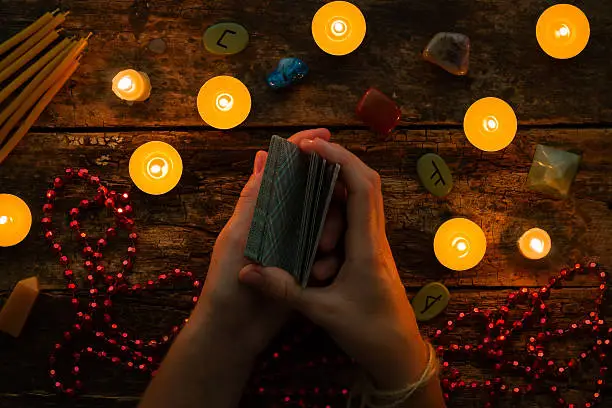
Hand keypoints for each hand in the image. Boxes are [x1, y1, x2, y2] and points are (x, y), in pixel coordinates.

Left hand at [195, 129, 334, 358]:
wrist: (233, 334)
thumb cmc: (227, 284)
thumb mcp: (238, 238)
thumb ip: (253, 200)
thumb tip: (262, 156)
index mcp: (261, 209)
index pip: (283, 170)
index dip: (303, 148)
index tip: (327, 136)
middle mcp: (279, 222)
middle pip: (311, 194)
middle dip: (327, 202)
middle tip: (330, 226)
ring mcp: (292, 244)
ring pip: (323, 222)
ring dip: (329, 233)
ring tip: (324, 254)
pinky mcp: (303, 267)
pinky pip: (325, 252)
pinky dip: (330, 257)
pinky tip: (327, 269)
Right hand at [239, 138, 428, 388]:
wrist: (399, 353)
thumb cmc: (368, 332)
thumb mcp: (323, 312)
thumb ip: (285, 289)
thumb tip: (247, 271)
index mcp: (367, 245)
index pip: (361, 187)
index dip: (339, 160)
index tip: (312, 147)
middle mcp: (375, 238)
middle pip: (366, 183)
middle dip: (337, 163)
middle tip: (305, 157)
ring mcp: (375, 244)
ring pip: (362, 200)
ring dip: (336, 189)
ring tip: (306, 186)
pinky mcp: (371, 253)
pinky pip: (357, 219)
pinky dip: (337, 209)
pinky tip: (315, 218)